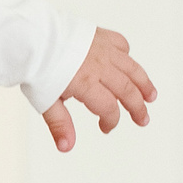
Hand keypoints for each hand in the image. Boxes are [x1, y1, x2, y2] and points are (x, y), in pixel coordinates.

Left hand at [43, 28, 155, 151]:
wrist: (30, 35)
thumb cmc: (35, 67)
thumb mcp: (45, 101)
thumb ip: (60, 124)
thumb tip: (67, 147)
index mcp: (86, 84)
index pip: (108, 108)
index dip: (110, 121)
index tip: (105, 128)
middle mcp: (99, 66)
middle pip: (126, 90)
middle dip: (137, 107)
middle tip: (143, 119)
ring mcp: (102, 49)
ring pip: (131, 68)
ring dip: (143, 83)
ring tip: (151, 96)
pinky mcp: (99, 35)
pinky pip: (120, 44)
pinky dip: (126, 55)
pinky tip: (128, 63)